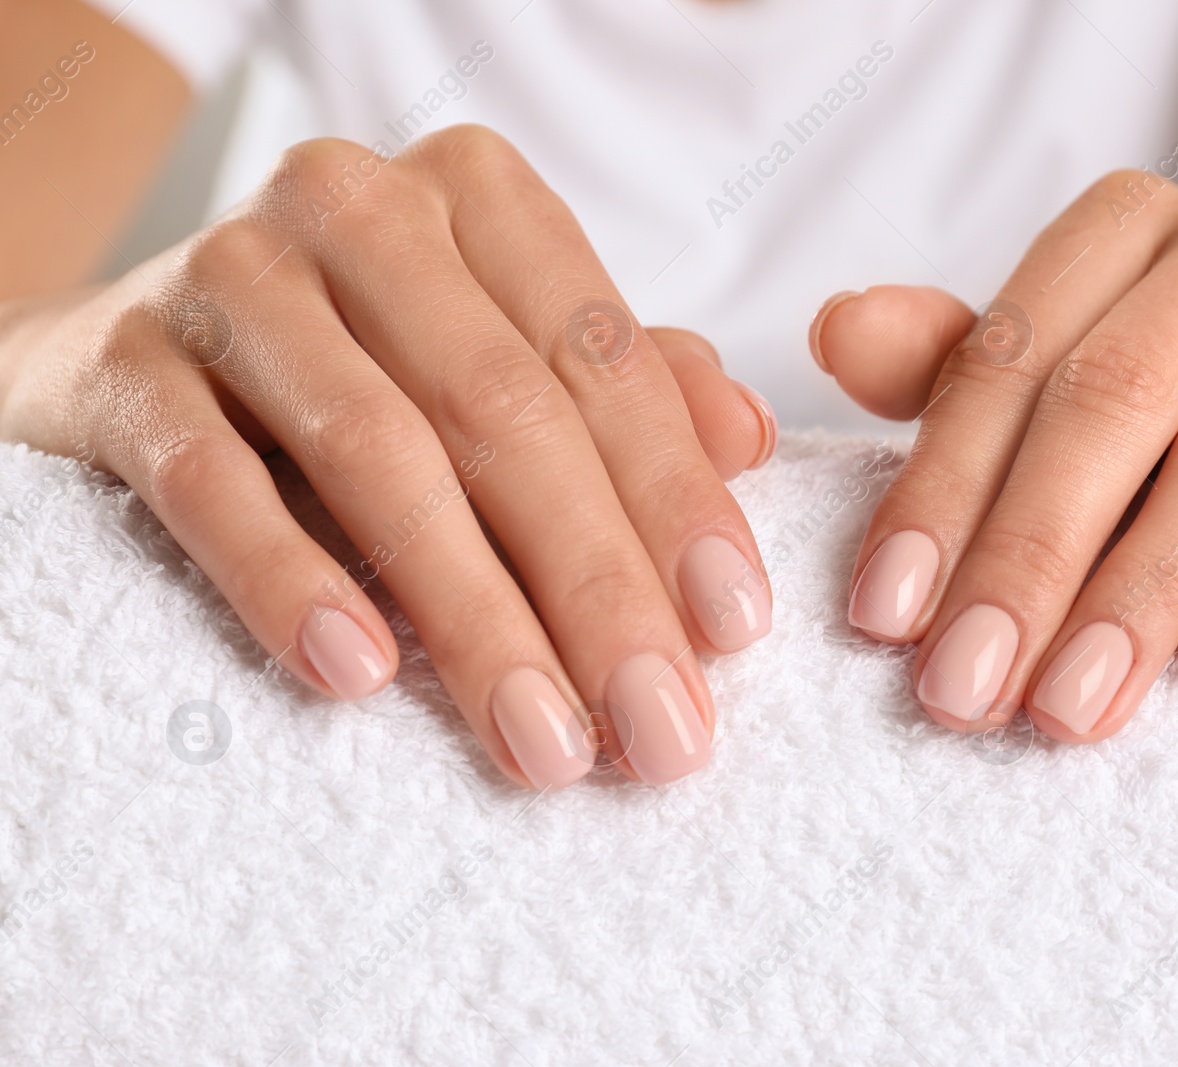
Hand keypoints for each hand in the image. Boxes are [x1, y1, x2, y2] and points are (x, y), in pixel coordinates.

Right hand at [0, 125, 775, 786]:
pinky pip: (214, 480)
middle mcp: (358, 210)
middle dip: (596, 587)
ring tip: (542, 741)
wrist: (137, 356)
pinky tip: (359, 674)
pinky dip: (290, 578)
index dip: (676, 501)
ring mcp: (231, 275)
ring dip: (473, 615)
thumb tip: (749, 438)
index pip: (600, 361)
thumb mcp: (504, 357)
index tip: (734, 635)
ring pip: (377, 453)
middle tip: (658, 733)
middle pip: (504, 413)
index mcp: (477, 198)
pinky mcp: (123, 364)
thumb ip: (624, 388)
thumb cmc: (367, 365)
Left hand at [812, 171, 1177, 741]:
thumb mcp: (1058, 387)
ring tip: (1070, 702)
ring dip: (1139, 588)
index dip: (939, 490)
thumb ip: (954, 366)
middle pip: (1116, 396)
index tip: (884, 619)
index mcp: (1132, 227)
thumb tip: (837, 330)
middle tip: (964, 688)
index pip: (1013, 355)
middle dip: (1027, 555)